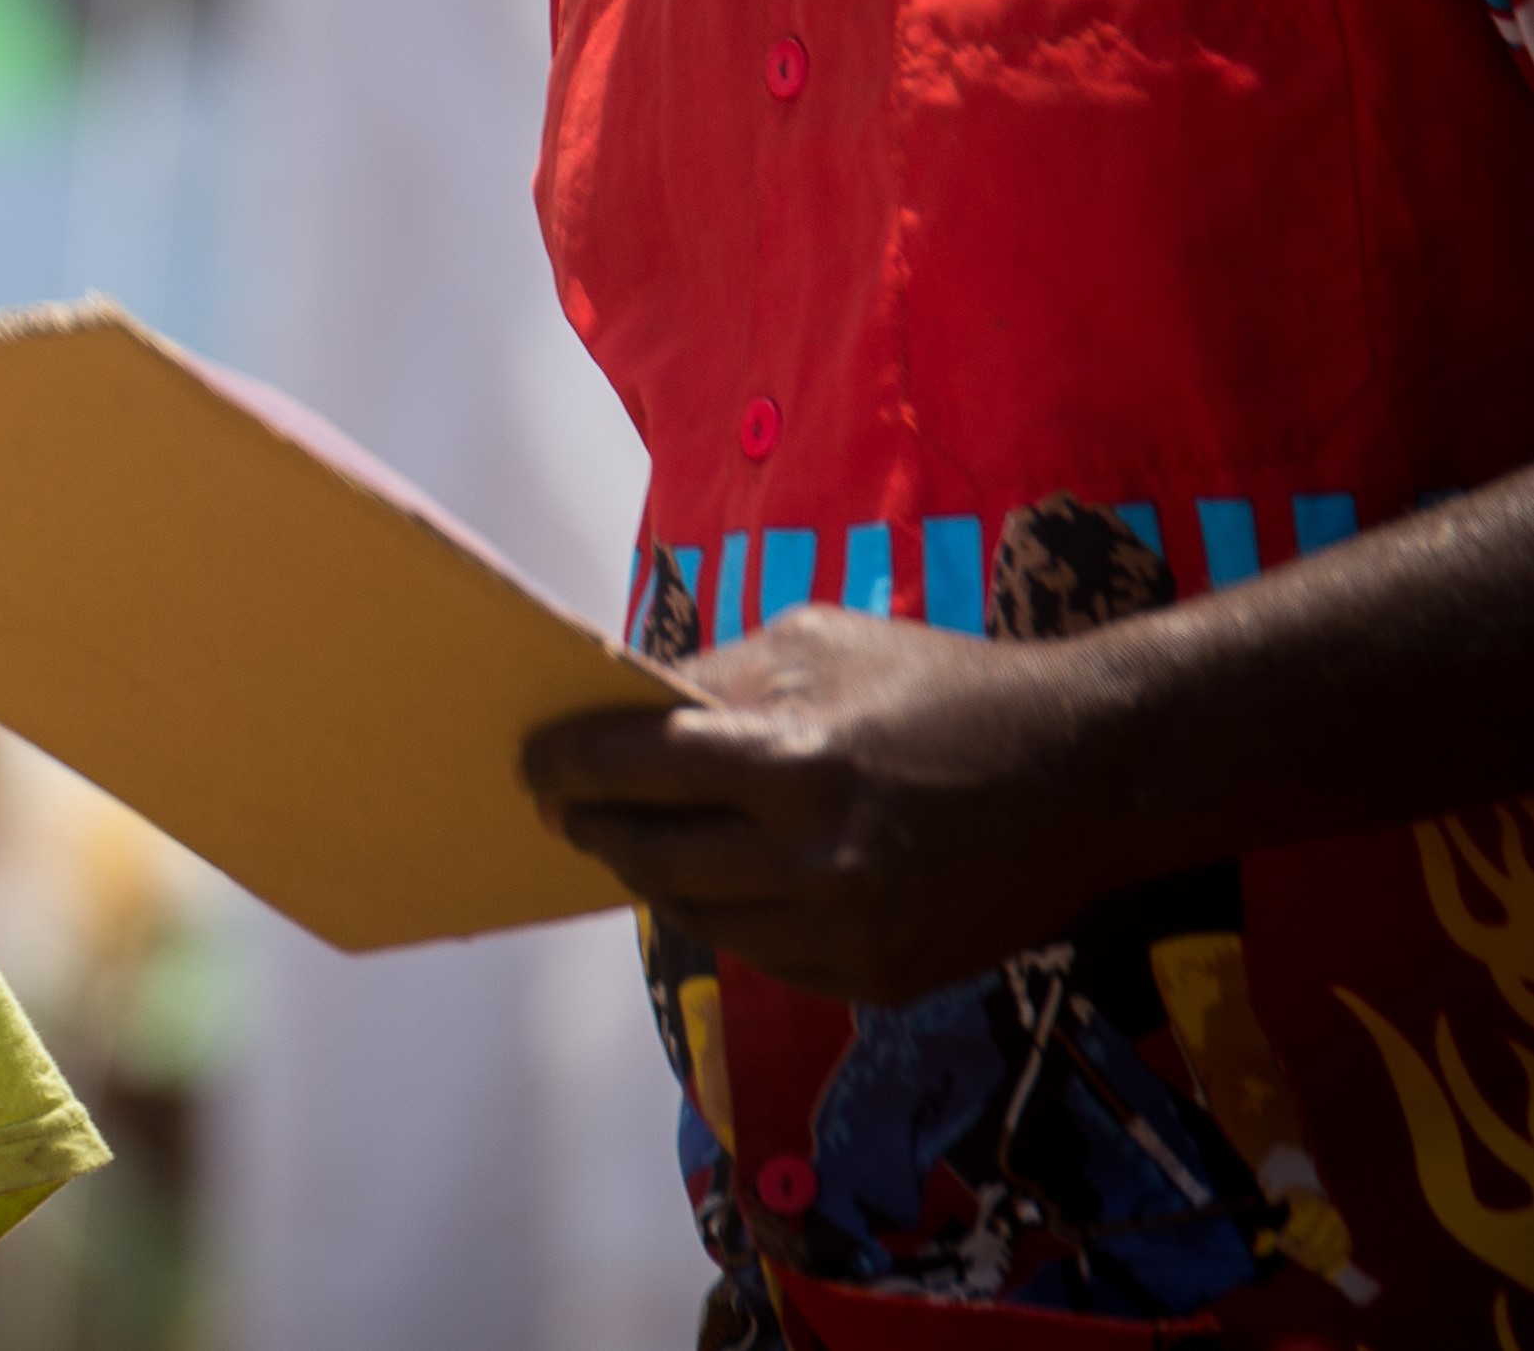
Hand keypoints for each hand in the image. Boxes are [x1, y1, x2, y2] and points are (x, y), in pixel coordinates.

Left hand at [522, 606, 1133, 1003]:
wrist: (1089, 774)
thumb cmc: (944, 686)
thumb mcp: (820, 643)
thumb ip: (713, 680)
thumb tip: (617, 706)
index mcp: (791, 760)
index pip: (633, 770)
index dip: (565, 766)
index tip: (531, 763)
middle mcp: (812, 859)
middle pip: (650, 855)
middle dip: (593, 827)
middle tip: (564, 808)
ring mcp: (848, 930)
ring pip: (699, 917)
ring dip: (654, 878)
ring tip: (632, 844)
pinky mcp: (879, 978)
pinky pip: (766, 957)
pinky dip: (732, 919)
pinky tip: (719, 884)